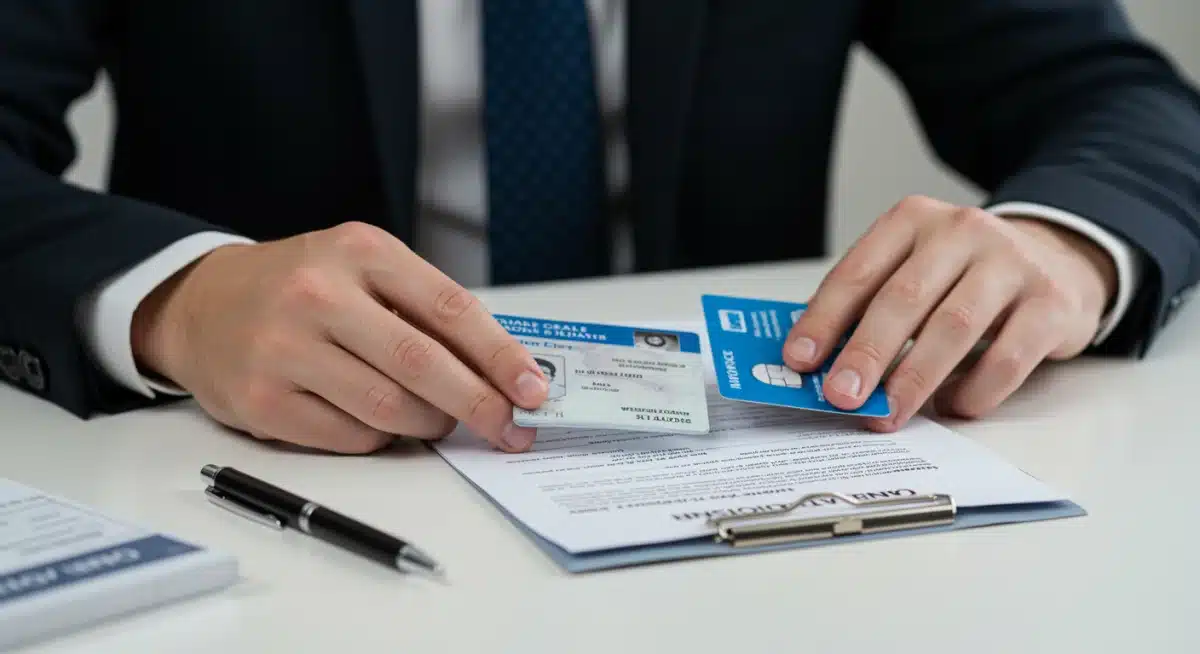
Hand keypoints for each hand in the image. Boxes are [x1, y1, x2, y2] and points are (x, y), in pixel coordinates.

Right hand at [130, 222, 548, 453]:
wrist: (201, 304)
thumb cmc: (301, 286)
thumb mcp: (362, 268)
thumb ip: (424, 310)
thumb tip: (502, 370)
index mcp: (361, 252)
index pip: (450, 308)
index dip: (500, 355)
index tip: (533, 389)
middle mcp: (319, 295)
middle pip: (423, 365)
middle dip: (479, 405)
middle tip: (511, 429)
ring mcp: (285, 349)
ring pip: (389, 409)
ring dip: (429, 424)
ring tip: (438, 419)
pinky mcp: (262, 401)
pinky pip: (350, 437)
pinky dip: (379, 438)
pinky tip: (377, 422)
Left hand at [784, 196, 1116, 430]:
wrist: (1059, 259)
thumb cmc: (966, 274)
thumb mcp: (916, 268)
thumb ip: (872, 305)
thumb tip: (819, 364)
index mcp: (913, 220)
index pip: (858, 272)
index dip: (824, 319)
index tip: (798, 360)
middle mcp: (962, 232)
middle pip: (903, 298)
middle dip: (865, 353)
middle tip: (840, 396)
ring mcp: (1011, 263)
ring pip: (953, 327)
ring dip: (913, 379)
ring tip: (888, 413)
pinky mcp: (1052, 303)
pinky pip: (1008, 356)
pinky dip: (974, 389)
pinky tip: (952, 406)